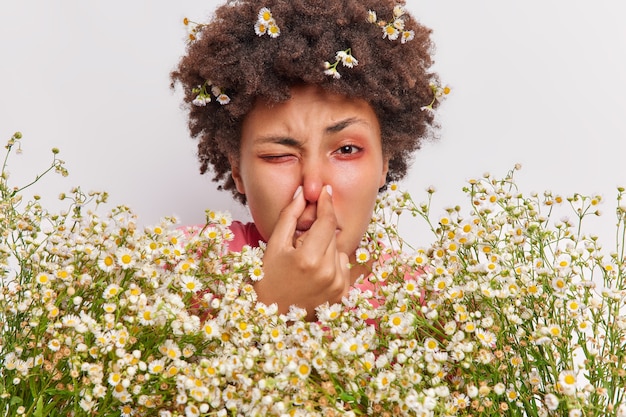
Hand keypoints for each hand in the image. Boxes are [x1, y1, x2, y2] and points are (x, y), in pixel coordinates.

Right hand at [253, 185, 350, 320]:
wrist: (270, 316)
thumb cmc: (267, 278)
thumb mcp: (274, 245)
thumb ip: (289, 216)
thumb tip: (302, 192)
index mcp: (309, 259)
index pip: (327, 221)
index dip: (326, 203)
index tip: (325, 190)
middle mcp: (327, 273)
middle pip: (332, 235)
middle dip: (318, 233)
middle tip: (299, 245)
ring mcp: (337, 286)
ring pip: (339, 250)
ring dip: (325, 249)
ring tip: (305, 264)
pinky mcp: (342, 295)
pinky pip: (343, 267)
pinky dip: (332, 264)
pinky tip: (314, 274)